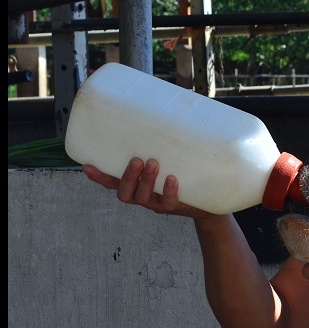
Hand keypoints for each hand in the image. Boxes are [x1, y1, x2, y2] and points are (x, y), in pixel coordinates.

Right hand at [82, 158, 211, 218]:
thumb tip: (160, 119)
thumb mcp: (167, 164)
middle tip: (137, 160)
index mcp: (136, 186)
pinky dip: (169, 191)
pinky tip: (171, 179)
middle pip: (125, 193)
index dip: (100, 177)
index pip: (112, 183)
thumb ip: (158, 149)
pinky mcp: (174, 208)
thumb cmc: (181, 178)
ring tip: (154, 164)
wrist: (204, 203)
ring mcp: (157, 203)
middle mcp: (142, 196)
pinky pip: (168, 203)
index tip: (87, 166)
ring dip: (146, 181)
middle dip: (128, 176)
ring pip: (143, 197)